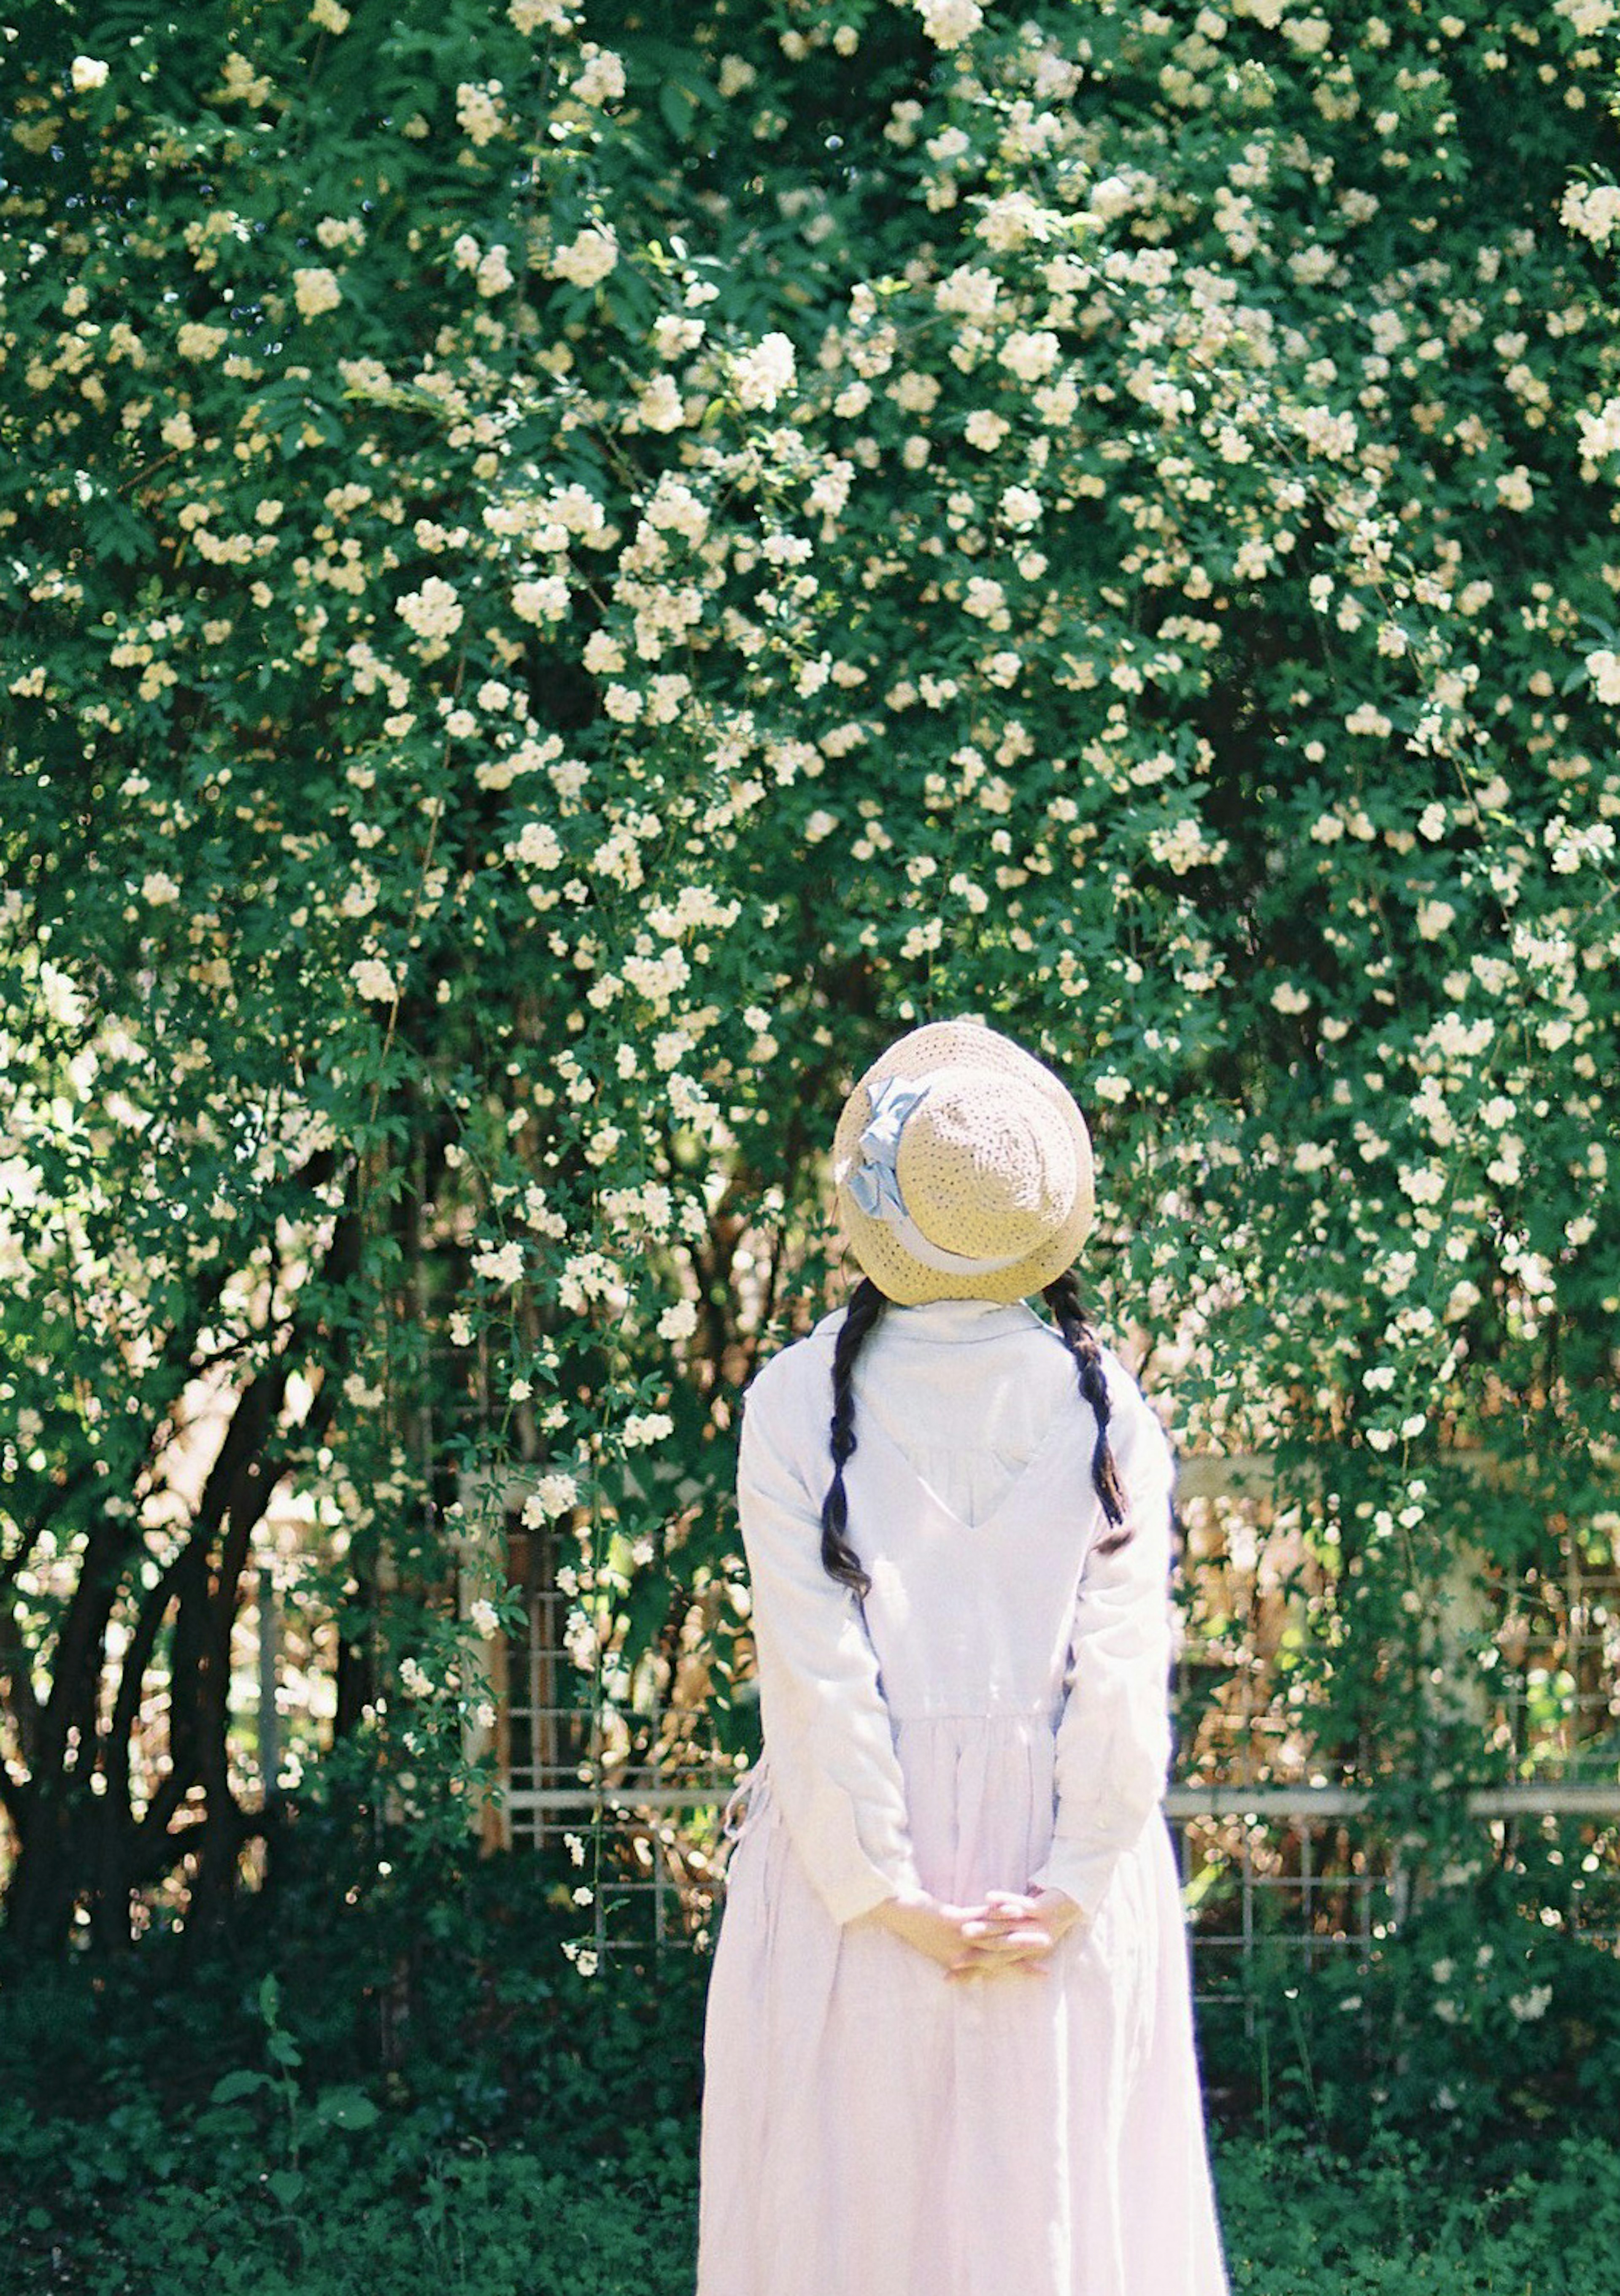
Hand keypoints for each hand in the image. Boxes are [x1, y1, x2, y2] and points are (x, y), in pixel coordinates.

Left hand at [862, 1884, 1085, 1980]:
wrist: (889, 1911)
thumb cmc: (912, 1918)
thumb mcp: (936, 1933)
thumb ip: (958, 1937)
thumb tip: (974, 1935)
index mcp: (957, 1958)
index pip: (994, 1965)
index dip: (1018, 1968)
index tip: (1041, 1972)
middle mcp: (960, 1953)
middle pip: (999, 1957)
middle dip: (1026, 1958)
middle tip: (1050, 1959)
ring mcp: (957, 1939)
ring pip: (995, 1940)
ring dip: (1020, 1938)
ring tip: (1043, 1936)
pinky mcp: (952, 1922)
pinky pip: (981, 1919)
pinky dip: (1000, 1915)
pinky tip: (1016, 1911)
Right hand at [947, 1885, 1088, 1982]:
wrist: (1070, 1905)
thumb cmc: (1037, 1921)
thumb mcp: (1015, 1932)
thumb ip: (994, 1942)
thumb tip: (967, 1948)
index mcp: (1019, 1951)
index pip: (990, 1962)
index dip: (970, 1968)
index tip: (948, 1974)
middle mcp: (1026, 1944)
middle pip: (994, 1949)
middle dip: (972, 1955)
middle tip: (951, 1958)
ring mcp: (1033, 1927)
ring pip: (1005, 1929)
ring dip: (985, 1929)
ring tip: (963, 1929)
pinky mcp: (1039, 1910)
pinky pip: (1019, 1904)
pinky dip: (1004, 1901)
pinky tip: (988, 1897)